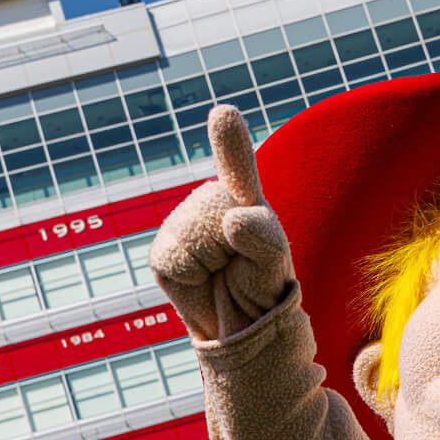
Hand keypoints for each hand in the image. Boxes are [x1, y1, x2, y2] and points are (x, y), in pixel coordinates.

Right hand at [150, 105, 295, 340]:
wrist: (240, 326)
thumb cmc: (263, 286)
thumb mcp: (276, 262)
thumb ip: (264, 237)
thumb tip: (231, 218)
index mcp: (244, 199)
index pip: (236, 167)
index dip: (229, 142)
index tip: (222, 113)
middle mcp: (210, 205)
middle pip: (212, 204)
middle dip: (229, 240)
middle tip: (237, 263)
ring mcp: (182, 225)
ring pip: (191, 231)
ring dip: (210, 260)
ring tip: (219, 272)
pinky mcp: (163, 252)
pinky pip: (173, 255)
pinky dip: (190, 274)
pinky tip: (199, 278)